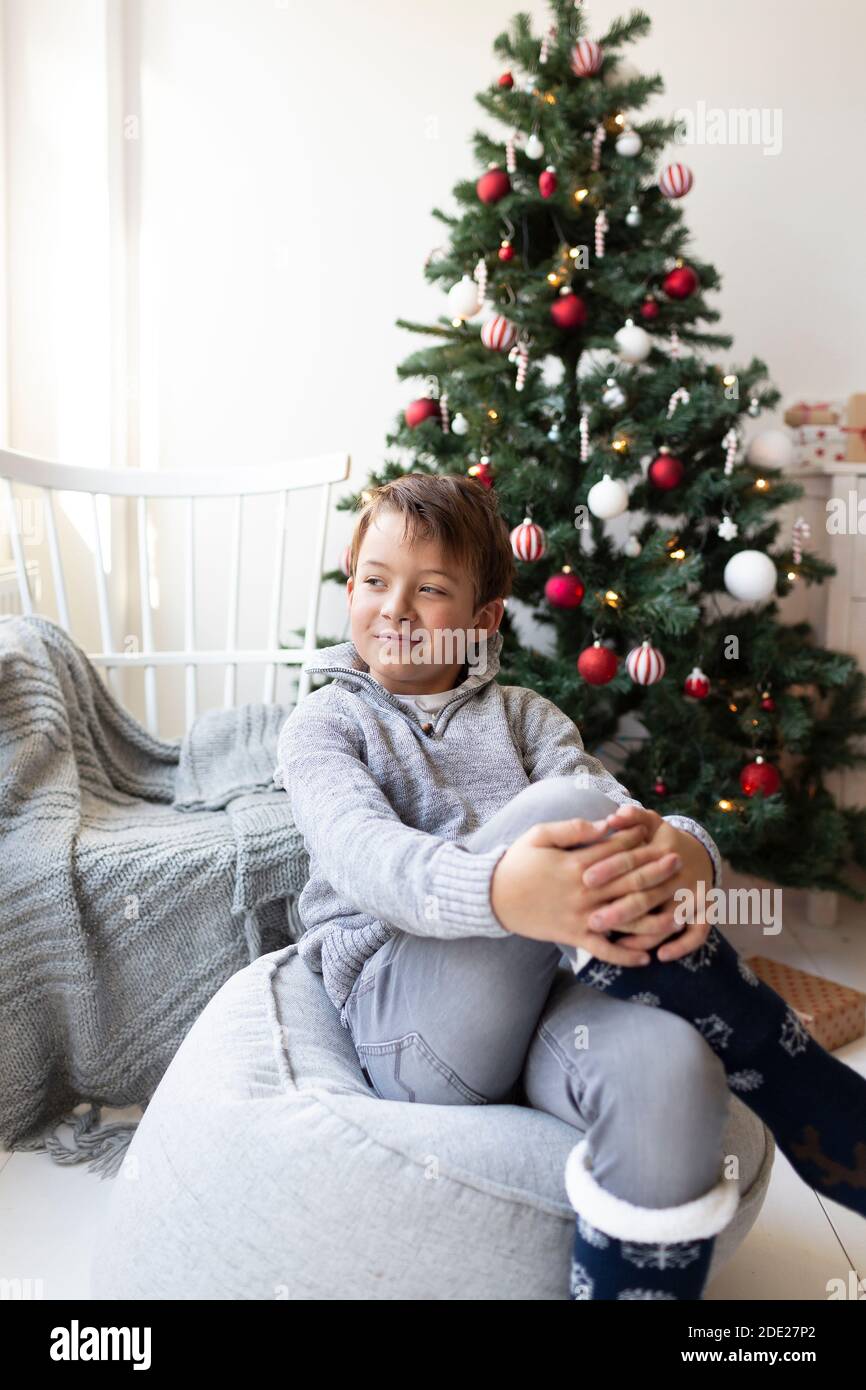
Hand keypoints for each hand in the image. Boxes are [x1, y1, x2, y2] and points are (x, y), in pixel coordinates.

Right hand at [490, 815, 683, 967]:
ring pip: (626, 919)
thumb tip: (604, 824)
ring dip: (654, 916)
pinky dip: (625, 957)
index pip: (617, 851)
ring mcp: (582, 916)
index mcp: (577, 864)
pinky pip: (604, 951)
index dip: (638, 841)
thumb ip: (572, 828)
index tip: (655, 833)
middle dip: (657, 871)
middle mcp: (584, 891)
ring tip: (678, 913)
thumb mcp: (539, 835)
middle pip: (630, 881)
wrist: (492, 897)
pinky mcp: (574, 936)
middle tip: (678, 861)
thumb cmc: (517, 863)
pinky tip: (646, 959)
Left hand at [580, 805, 713, 961]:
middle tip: (594, 921)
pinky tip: (660, 956)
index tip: (586, 879)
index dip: (609, 868)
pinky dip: (681, 946)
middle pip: (647, 895)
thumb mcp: (651, 822)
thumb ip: (632, 817)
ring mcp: (693, 895)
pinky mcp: (706, 911)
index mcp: (661, 850)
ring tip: (618, 944)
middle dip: (620, 910)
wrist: (701, 853)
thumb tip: (613, 816)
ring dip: (644, 934)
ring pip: (669, 919)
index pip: (633, 860)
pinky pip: (697, 934)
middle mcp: (678, 874)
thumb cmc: (663, 840)